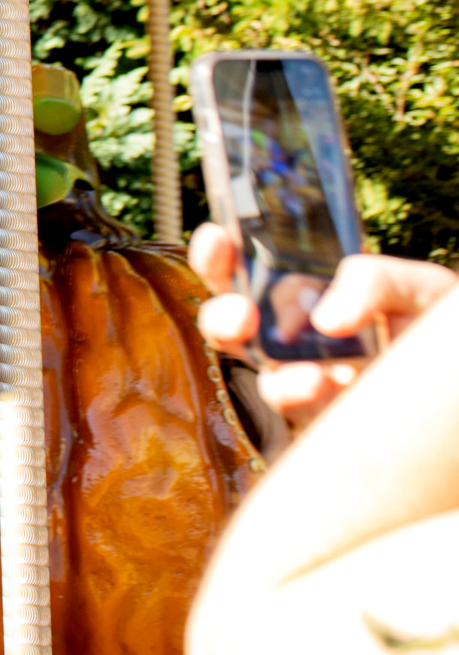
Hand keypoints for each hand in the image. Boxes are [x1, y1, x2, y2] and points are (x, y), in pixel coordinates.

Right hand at [193, 222, 456, 424]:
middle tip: (242, 313)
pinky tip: (327, 384)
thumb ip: (372, 280)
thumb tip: (328, 321)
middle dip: (222, 315)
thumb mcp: (416, 285)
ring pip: (261, 375)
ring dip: (274, 371)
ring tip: (306, 370)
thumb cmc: (437, 325)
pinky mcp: (325, 418)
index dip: (219, 252)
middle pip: (231, 323)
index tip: (218, 236)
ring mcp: (307, 378)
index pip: (246, 267)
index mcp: (306, 290)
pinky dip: (304, 396)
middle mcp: (295, 335)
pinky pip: (297, 411)